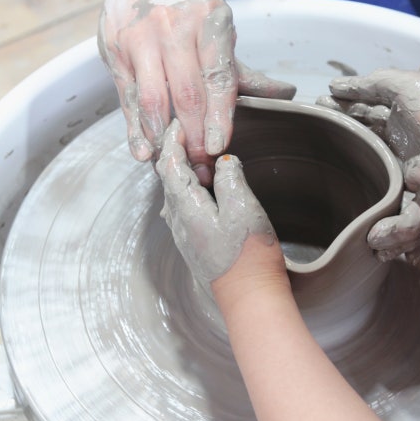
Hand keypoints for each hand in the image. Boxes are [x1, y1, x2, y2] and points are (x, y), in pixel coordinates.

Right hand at [99, 0, 295, 184]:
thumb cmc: (189, 11)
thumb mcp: (220, 31)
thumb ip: (243, 71)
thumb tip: (285, 95)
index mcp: (207, 22)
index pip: (217, 77)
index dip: (218, 116)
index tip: (218, 146)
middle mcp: (171, 29)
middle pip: (185, 95)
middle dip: (194, 137)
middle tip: (202, 166)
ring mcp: (140, 40)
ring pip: (152, 100)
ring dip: (164, 139)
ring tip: (177, 163)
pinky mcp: (115, 53)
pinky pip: (127, 99)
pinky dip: (135, 130)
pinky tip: (145, 150)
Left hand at [156, 120, 277, 284]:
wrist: (251, 298)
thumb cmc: (248, 256)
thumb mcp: (242, 207)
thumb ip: (229, 177)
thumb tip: (223, 160)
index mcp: (186, 207)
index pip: (169, 164)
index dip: (172, 140)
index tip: (179, 122)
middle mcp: (179, 221)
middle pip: (168, 178)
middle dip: (176, 153)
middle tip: (190, 134)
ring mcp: (186, 234)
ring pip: (176, 193)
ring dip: (185, 171)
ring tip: (201, 157)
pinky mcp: (197, 244)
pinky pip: (186, 208)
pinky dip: (192, 189)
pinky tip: (207, 189)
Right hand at [327, 70, 419, 261]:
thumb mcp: (410, 85)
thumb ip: (374, 83)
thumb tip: (337, 86)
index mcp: (406, 121)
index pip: (366, 115)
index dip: (342, 112)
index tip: (317, 112)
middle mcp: (410, 149)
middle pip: (369, 151)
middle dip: (344, 152)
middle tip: (317, 152)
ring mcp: (419, 179)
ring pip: (384, 191)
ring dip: (366, 202)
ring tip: (341, 204)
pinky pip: (408, 223)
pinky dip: (393, 233)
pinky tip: (375, 238)